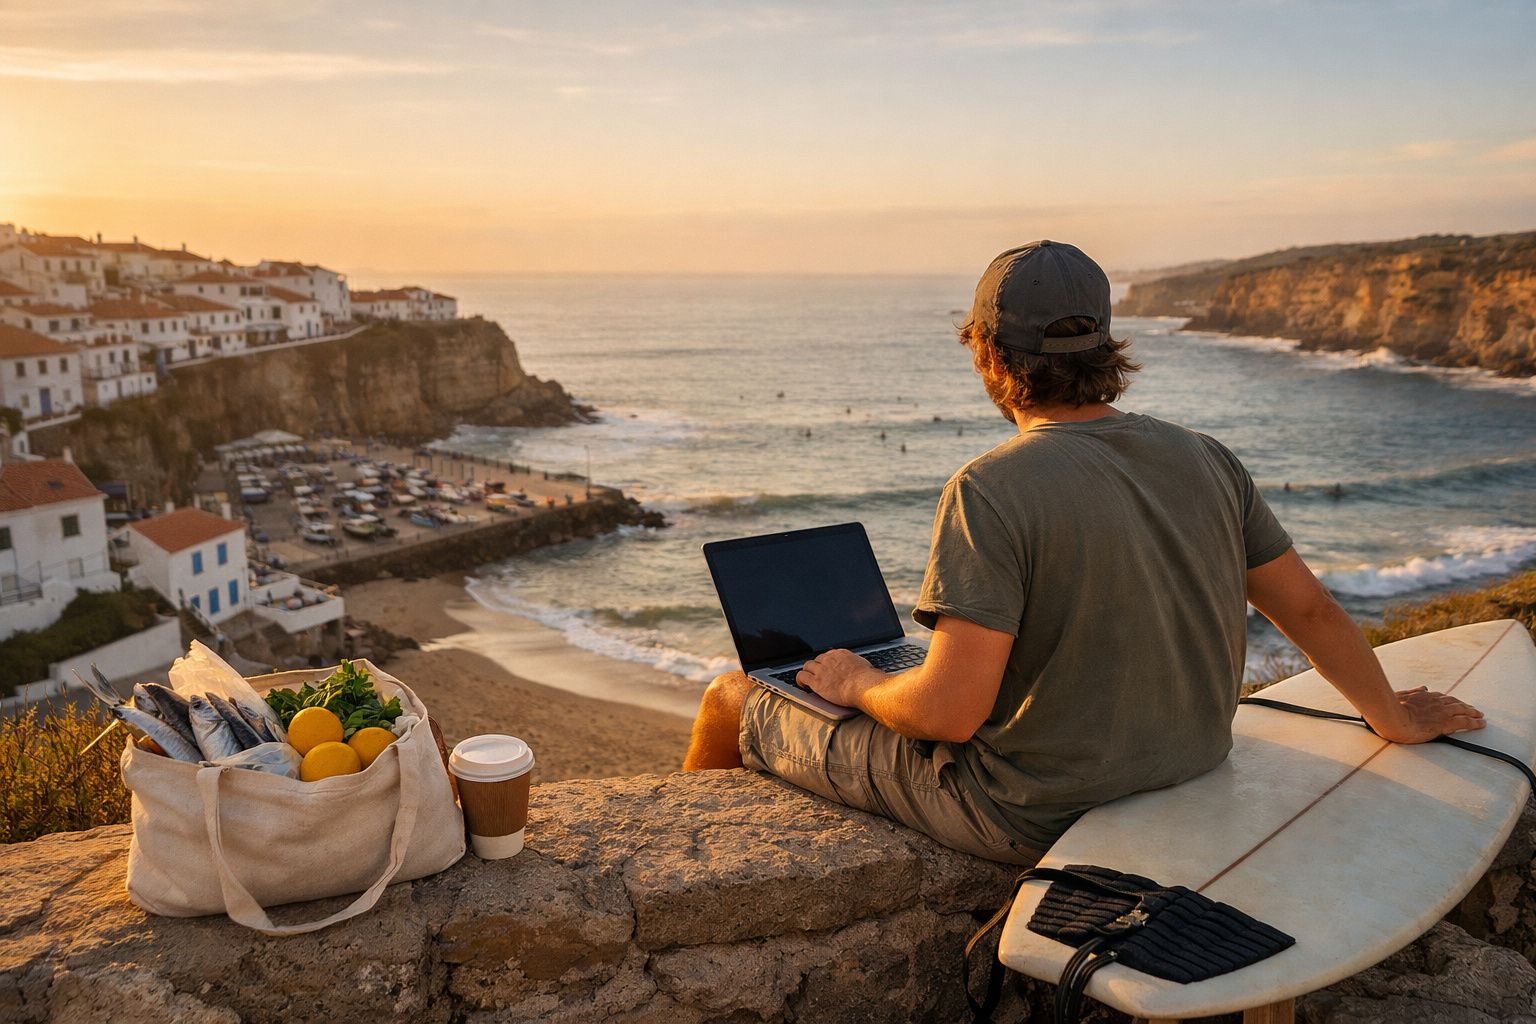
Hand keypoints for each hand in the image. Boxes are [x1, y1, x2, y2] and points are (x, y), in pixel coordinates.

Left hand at [797, 649, 883, 707]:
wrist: (863, 687)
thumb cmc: (867, 680)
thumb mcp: (863, 665)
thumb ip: (857, 664)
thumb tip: (860, 667)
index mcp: (841, 654)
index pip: (828, 655)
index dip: (826, 663)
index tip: (826, 668)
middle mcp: (829, 659)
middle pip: (817, 659)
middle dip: (817, 667)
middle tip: (818, 676)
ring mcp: (821, 669)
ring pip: (807, 666)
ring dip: (807, 672)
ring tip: (808, 680)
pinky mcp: (816, 681)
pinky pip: (801, 676)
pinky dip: (800, 680)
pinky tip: (802, 685)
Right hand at [1371, 686, 1485, 743]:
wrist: (1392, 717)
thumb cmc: (1390, 708)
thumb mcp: (1400, 696)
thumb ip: (1412, 692)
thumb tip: (1424, 687)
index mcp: (1424, 696)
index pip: (1441, 697)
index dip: (1449, 700)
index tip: (1454, 703)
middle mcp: (1435, 702)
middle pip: (1455, 702)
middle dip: (1464, 705)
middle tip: (1473, 709)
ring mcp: (1442, 712)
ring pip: (1463, 710)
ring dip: (1473, 712)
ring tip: (1480, 716)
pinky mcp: (1446, 723)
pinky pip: (1465, 722)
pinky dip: (1475, 722)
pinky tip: (1481, 724)